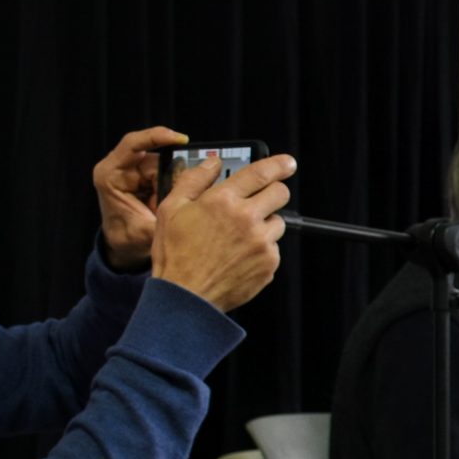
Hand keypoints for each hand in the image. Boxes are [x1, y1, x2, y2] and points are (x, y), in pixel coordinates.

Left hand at [94, 127, 186, 269]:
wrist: (123, 248)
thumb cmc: (127, 239)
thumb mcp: (147, 231)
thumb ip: (168, 215)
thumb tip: (193, 199)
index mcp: (110, 175)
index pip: (132, 144)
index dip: (156, 137)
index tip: (180, 139)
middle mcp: (121, 168)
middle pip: (158, 159)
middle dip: (175, 177)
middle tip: (181, 197)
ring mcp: (135, 171)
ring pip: (167, 167)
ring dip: (175, 185)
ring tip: (170, 206)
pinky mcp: (146, 176)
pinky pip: (169, 174)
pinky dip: (176, 187)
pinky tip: (174, 201)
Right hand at [151, 153, 292, 312]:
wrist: (185, 296)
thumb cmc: (175, 253)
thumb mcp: (171, 209)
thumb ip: (194, 180)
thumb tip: (212, 162)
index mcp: (223, 201)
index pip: (261, 173)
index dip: (278, 164)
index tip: (287, 163)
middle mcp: (247, 219)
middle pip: (280, 194)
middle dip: (272, 193)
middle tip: (257, 201)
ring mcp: (261, 243)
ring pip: (278, 222)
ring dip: (264, 224)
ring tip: (238, 236)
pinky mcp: (269, 264)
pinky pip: (273, 248)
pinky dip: (261, 249)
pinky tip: (239, 255)